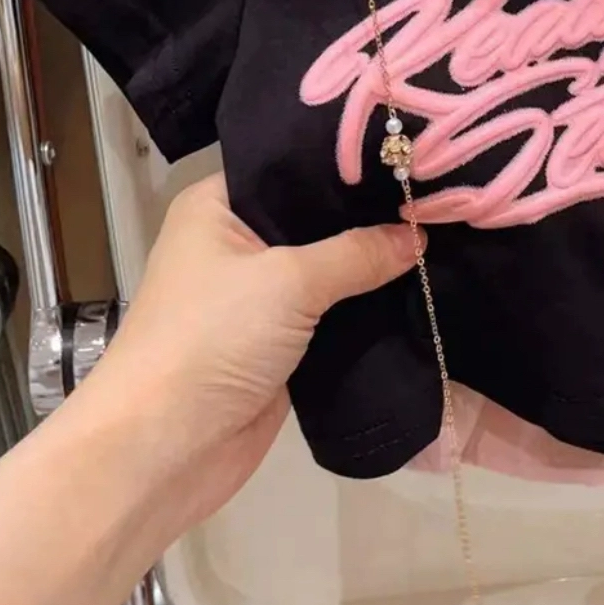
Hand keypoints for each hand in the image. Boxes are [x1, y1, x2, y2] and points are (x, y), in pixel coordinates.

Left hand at [74, 172, 421, 531]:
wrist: (162, 451)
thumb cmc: (209, 339)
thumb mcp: (288, 281)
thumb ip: (358, 254)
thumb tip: (419, 233)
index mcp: (218, 207)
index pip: (292, 168)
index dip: (347, 165)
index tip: (410, 153)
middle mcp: (236, 244)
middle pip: (315, 220)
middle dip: (370, 218)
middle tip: (437, 197)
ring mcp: (258, 299)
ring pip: (328, 272)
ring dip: (373, 268)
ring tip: (441, 237)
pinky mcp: (278, 347)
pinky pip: (332, 317)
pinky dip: (366, 311)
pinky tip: (419, 291)